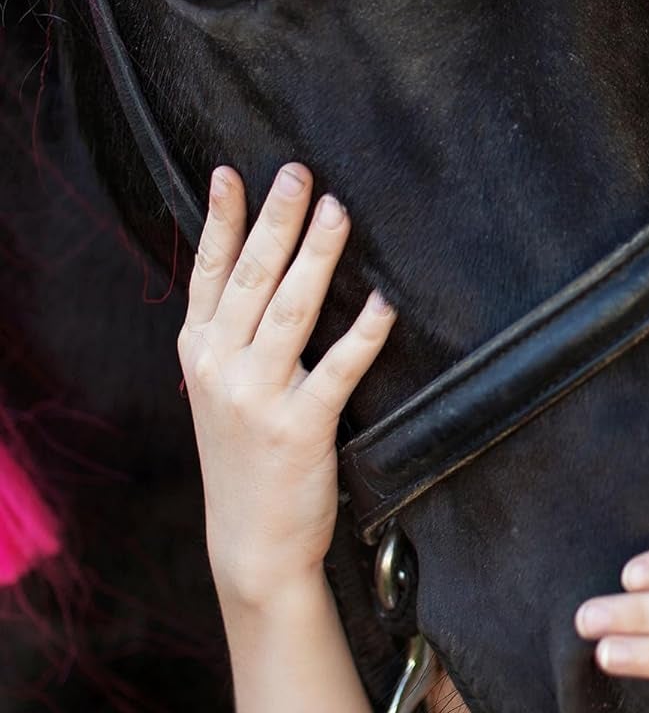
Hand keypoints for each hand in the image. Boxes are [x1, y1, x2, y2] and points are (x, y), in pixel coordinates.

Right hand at [177, 162, 396, 607]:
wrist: (250, 541)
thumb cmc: (244, 456)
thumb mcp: (218, 391)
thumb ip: (230, 336)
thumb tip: (259, 270)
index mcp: (199, 352)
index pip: (207, 272)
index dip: (218, 220)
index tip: (230, 173)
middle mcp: (221, 367)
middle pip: (249, 277)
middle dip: (275, 219)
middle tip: (299, 172)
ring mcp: (258, 397)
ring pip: (289, 310)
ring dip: (316, 256)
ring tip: (337, 211)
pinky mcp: (301, 427)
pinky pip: (338, 368)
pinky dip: (364, 333)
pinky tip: (385, 303)